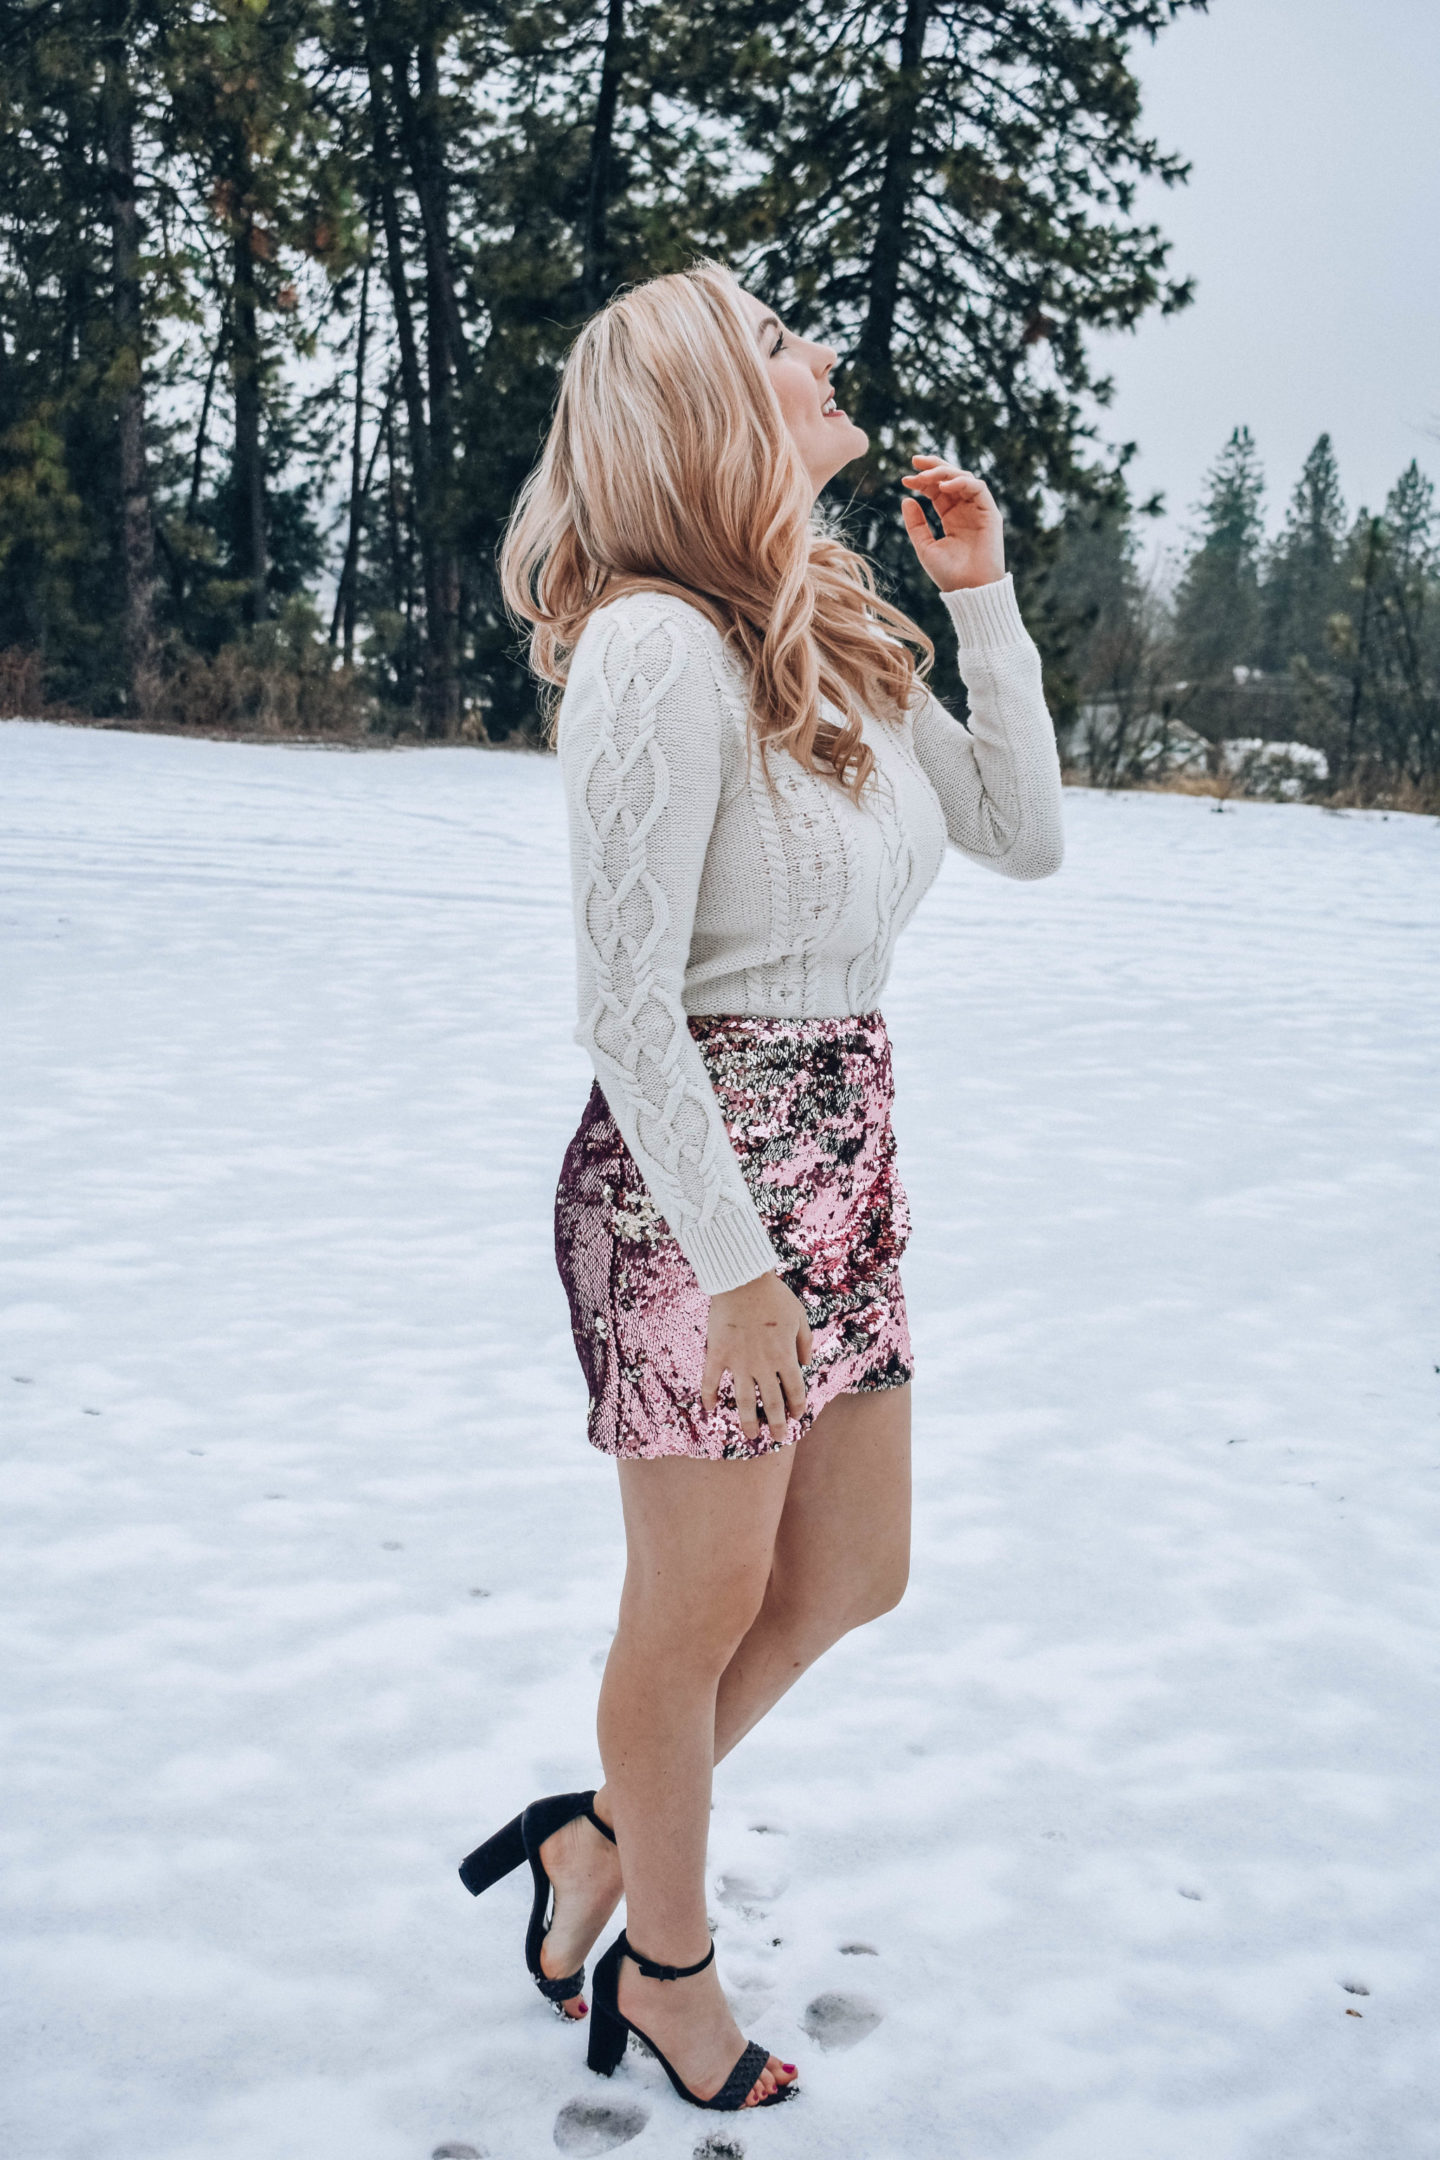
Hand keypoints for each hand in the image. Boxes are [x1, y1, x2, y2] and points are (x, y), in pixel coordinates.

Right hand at [702, 1272, 812, 1443]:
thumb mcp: (800, 1316)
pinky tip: (710, 1409)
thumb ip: (805, 1342)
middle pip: (771, 1403)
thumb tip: (806, 1363)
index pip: (794, 1390)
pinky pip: (710, 1381)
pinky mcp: (717, 1355)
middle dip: (777, 1424)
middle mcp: (763, 1365)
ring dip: (747, 1421)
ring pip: (743, 1401)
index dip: (796, 1407)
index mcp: (785, 1356)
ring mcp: (738, 1362)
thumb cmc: (774, 1296)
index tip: (796, 1417)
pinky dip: (709, 1396)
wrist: (742, 1281)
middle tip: (778, 1438)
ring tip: (750, 1435)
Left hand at [900, 455, 1005, 591]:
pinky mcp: (990, 513)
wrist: (969, 590)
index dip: (922, 481)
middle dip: (934, 466)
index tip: (905, 479)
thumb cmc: (948, 574)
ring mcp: (978, 510)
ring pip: (964, 478)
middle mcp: (965, 510)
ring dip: (945, 472)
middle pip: (950, 478)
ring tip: (927, 476)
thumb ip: (916, 524)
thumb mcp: (925, 547)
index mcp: (951, 517)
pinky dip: (962, 482)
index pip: (937, 490)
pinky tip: (945, 485)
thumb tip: (906, 499)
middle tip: (915, 460)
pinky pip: (978, 488)